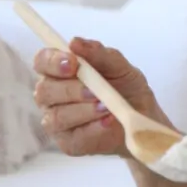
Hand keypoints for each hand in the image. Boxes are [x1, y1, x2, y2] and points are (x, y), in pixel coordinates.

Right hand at [33, 39, 158, 156]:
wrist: (143, 119)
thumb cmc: (127, 89)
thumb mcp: (121, 67)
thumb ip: (100, 54)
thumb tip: (75, 42)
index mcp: (60, 72)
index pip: (42, 61)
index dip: (52, 61)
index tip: (72, 63)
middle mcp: (52, 96)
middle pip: (44, 91)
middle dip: (71, 90)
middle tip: (96, 92)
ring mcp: (58, 122)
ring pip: (57, 117)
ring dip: (84, 111)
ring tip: (107, 108)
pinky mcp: (69, 143)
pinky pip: (74, 138)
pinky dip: (94, 129)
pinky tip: (109, 122)